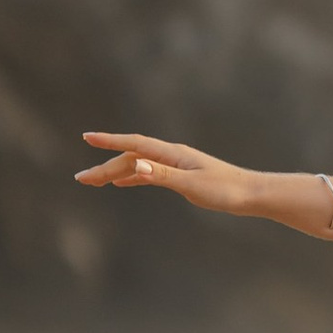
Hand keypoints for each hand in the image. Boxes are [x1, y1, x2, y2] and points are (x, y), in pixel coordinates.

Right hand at [77, 131, 255, 213]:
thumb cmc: (226, 190)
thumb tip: (136, 166)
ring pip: (138, 166)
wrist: (252, 194)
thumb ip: (163, 176)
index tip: (86, 137)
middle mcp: (172, 156)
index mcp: (173, 154)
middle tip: (80, 179)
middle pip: (131, 158)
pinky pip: (149, 173)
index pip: (135, 145)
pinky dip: (132, 177)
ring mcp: (176, 165)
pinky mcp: (181, 176)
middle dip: (104, 167)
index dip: (110, 141)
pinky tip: (122, 183)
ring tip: (93, 182)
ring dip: (115, 173)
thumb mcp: (192, 186)